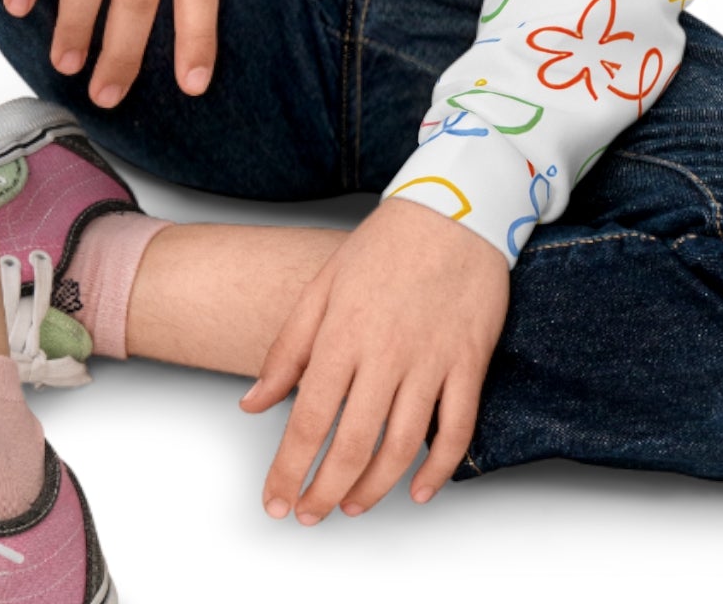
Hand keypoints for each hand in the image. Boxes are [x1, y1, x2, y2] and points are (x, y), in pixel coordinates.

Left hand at [240, 196, 509, 520]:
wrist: (455, 209)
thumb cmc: (385, 246)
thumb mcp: (322, 286)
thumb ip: (287, 349)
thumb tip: (253, 403)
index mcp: (343, 334)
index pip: (308, 419)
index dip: (289, 469)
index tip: (276, 500)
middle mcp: (386, 354)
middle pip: (352, 444)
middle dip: (325, 490)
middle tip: (310, 513)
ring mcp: (431, 360)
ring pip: (402, 447)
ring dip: (374, 488)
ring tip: (353, 506)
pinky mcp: (468, 362)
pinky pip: (457, 430)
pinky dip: (439, 469)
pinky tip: (419, 489)